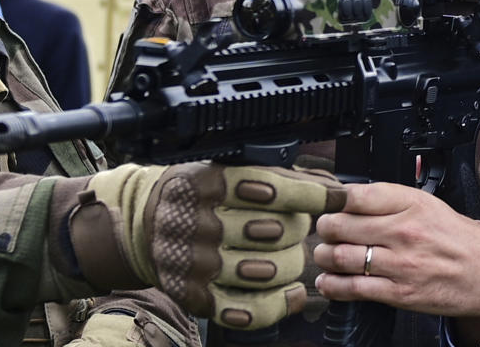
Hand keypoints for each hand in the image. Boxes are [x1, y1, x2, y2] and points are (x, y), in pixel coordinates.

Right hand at [57, 163, 345, 329]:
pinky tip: (291, 293)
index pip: (276, 189)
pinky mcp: (196, 296)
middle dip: (300, 228)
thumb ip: (275, 174)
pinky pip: (250, 311)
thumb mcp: (227, 168)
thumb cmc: (196, 191)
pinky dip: (280, 304)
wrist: (141, 222)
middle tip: (297, 226)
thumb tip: (329, 183)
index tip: (338, 196)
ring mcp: (198, 264)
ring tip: (290, 255)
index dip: (315, 194)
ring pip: (271, 271)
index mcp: (212, 183)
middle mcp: (203, 223)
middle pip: (280, 231)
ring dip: (292, 265)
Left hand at [313, 182, 479, 322]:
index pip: (355, 194)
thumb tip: (354, 197)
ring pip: (340, 257)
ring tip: (324, 254)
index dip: (333, 198)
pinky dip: (333, 286)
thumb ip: (394, 200)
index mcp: (412, 203)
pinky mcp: (399, 293)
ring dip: (324, 256)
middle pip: (340, 224)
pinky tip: (328, 281)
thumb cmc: (463, 241)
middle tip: (323, 229)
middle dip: (324, 227)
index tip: (328, 202)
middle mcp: (404, 231)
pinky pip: (353, 288)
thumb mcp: (432, 205)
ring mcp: (400, 264)